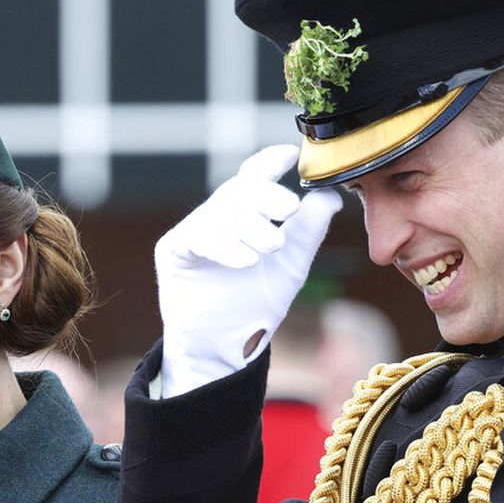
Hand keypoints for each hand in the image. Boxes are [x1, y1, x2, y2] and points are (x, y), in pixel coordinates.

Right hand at [156, 145, 342, 397]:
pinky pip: (197, 236)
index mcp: (244, 215)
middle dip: (266, 194)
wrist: (224, 348)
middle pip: (239, 188)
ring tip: (270, 247)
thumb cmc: (253, 306)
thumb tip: (330, 196)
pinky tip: (246, 260)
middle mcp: (217, 217)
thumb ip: (309, 230)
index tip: (290, 154)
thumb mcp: (291, 265)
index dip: (269, 161)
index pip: (254, 176)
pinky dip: (225, 246)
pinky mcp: (173, 251)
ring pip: (221, 211)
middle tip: (289, 208)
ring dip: (250, 227)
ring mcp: (192, 231)